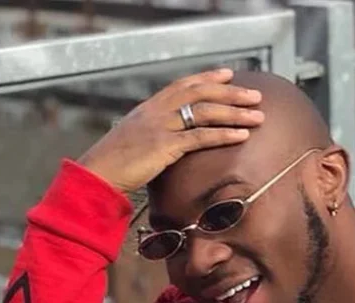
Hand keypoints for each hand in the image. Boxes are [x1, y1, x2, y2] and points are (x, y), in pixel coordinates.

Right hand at [77, 68, 263, 193]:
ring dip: (235, 113)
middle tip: (255, 94)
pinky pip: (200, 137)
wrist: (96, 175)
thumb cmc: (114, 166)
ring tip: (258, 115)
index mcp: (148, 108)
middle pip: (199, 93)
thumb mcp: (133, 142)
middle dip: (230, 93)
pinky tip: (242, 136)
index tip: (228, 74)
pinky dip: (223, 134)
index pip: (182, 85)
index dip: (207, 78)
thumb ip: (152, 137)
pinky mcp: (164, 146)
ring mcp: (160, 127)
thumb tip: (169, 144)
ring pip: (204, 112)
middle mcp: (156, 112)